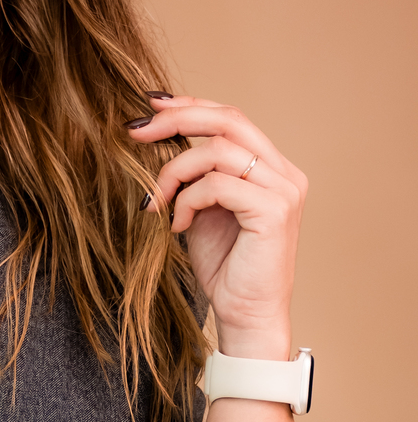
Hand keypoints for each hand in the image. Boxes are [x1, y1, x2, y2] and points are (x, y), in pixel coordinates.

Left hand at [129, 94, 307, 359]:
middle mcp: (285, 173)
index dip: (190, 106)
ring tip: (156, 201)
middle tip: (136, 131)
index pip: (232, 118)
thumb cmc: (224, 268)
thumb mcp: (200, 209)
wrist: (245, 316)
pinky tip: (178, 225)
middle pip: (230, 119)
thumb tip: (154, 138)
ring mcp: (284, 190)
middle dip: (177, 119)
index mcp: (271, 168)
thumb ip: (192, 175)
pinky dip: (187, 200)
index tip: (149, 106)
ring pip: (218, 151)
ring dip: (174, 171)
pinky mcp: (275, 211)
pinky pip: (218, 185)